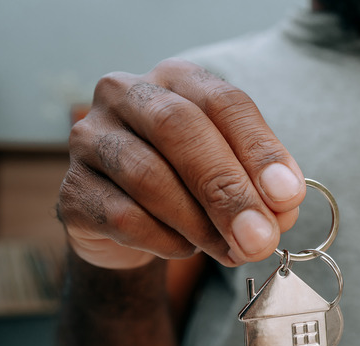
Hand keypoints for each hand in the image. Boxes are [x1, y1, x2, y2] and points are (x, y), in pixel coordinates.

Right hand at [58, 58, 304, 268]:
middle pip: (180, 129)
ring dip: (200, 223)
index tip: (288, 197)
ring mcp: (90, 138)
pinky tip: (185, 248)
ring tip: (232, 251)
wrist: (131, 225)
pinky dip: (164, 240)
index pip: (225, 102)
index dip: (260, 150)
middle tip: (260, 238)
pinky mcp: (72, 190)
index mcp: (179, 80)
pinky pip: (123, 216)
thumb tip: (282, 210)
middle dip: (228, 189)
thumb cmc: (192, 186)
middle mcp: (127, 94)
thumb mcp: (234, 175)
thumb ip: (260, 187)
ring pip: (148, 176)